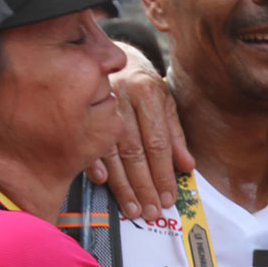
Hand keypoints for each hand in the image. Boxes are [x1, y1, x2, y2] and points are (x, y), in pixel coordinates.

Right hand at [85, 57, 193, 220]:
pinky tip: (102, 183)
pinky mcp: (80, 113)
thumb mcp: (164, 101)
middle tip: (152, 211)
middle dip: (145, 186)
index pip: (158, 142)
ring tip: (132, 209)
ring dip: (123, 185)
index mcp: (147, 93)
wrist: (105, 55)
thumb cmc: (140, 83)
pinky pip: (88, 143)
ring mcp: (98, 107)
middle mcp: (123, 100)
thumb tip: (187, 166)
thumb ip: (175, 134)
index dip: (164, 174)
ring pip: (113, 153)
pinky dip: (95, 164)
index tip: (169, 197)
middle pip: (136, 152)